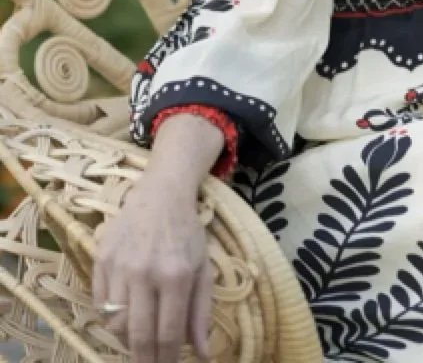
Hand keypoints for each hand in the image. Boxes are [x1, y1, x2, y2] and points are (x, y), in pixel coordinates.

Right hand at [92, 172, 212, 362]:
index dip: (167, 359)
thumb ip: (201, 313)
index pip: (168, 333)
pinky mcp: (101, 259)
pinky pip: (100, 305)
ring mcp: (119, 266)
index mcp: (176, 276)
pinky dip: (111, 318)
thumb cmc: (187, 233)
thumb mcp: (203, 268)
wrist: (160, 194)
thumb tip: (203, 355)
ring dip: (126, 340)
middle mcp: (145, 272)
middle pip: (138, 335)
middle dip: (144, 360)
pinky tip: (124, 316)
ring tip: (138, 342)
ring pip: (115, 323)